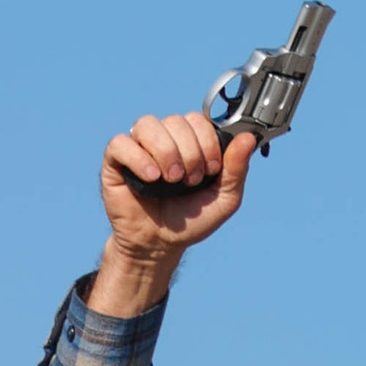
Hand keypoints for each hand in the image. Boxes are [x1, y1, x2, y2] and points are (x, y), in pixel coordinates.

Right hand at [88, 113, 257, 312]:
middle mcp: (163, 138)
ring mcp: (138, 146)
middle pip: (175, 121)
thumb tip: (249, 138)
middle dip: (189, 153)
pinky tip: (151, 178)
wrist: (159, 245)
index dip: (207, 142)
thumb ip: (237, 170)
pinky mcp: (115, 160)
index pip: (197, 120)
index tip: (210, 171)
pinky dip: (138, 159)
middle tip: (188, 181)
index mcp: (188, 141)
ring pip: (148, 125)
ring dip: (165, 151)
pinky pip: (121, 143)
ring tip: (170, 180)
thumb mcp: (223, 200)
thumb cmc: (189, 220)